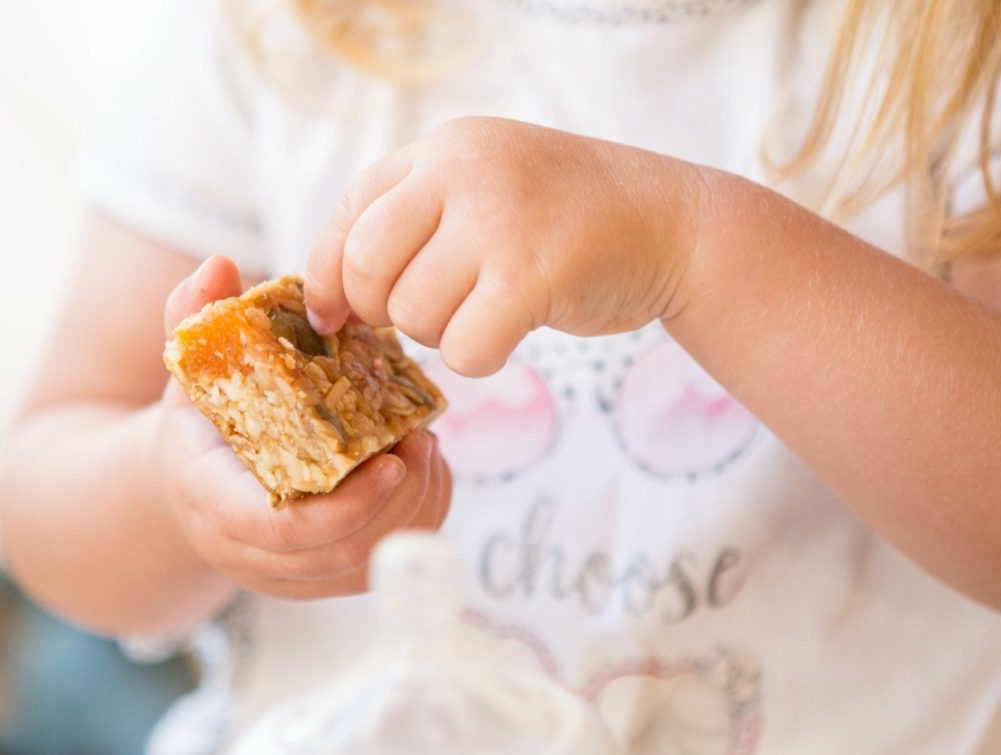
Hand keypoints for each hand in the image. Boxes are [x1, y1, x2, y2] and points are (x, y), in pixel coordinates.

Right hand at [155, 256, 452, 598]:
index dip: (347, 506)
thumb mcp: (188, 366)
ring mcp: (288, 576)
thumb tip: (219, 266)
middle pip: (341, 551)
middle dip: (396, 500)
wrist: (190, 481)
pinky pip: (381, 567)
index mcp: (215, 503)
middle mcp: (250, 555)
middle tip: (424, 439)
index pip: (287, 528)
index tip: (392, 461)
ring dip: (412, 511)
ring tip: (429, 449)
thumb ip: (194, 317)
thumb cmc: (199, 417)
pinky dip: (413, 524)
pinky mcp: (322, 580)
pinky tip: (426, 474)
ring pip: (368, 565)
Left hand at [304, 117, 703, 375]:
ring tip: (485, 312)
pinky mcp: (533, 276)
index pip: (349, 215)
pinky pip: (463, 347)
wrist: (674, 225)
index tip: (333, 317)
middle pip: (366, 266)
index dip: (326, 276)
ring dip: (442, 335)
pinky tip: (508, 335)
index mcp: (444, 150)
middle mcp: (463, 172)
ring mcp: (499, 221)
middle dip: (381, 311)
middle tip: (425, 317)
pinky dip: (479, 358)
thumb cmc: (568, 221)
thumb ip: (415, 221)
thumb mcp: (486, 189)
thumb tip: (328, 300)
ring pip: (414, 315)